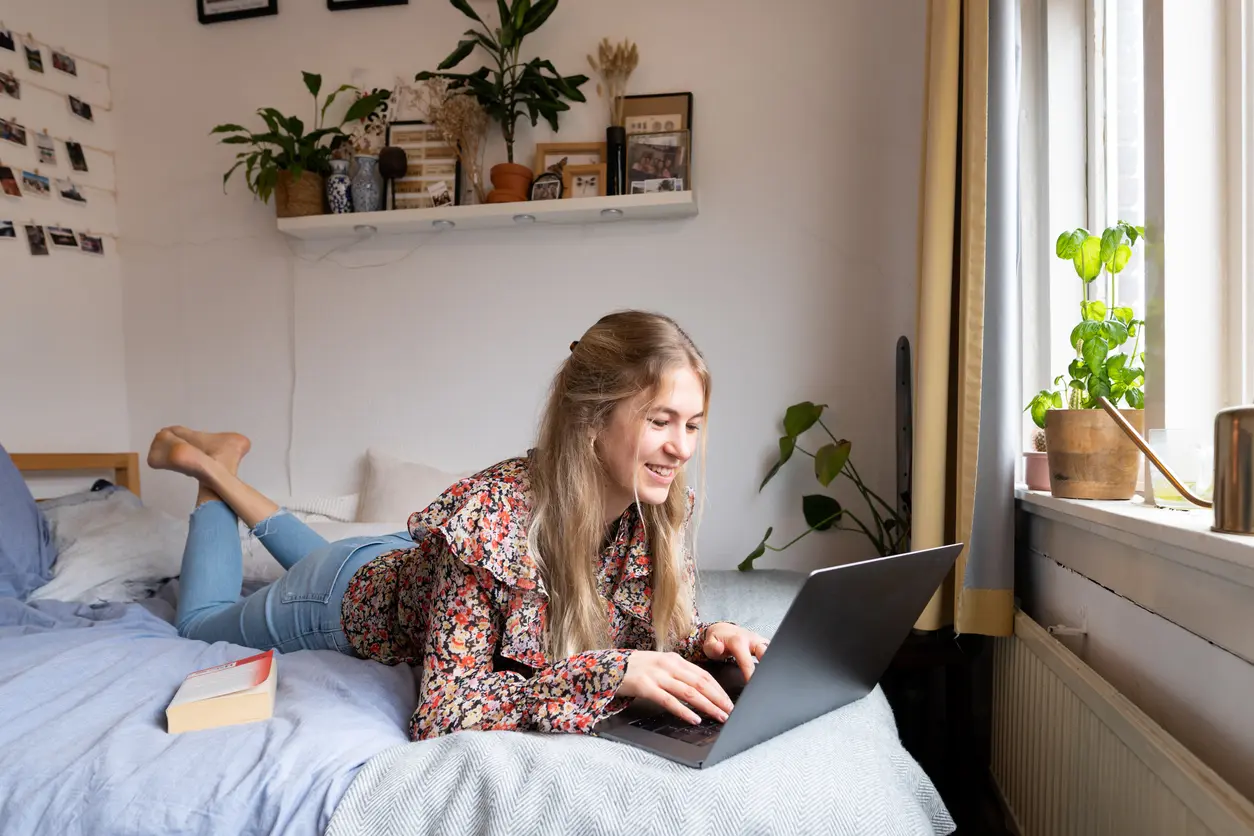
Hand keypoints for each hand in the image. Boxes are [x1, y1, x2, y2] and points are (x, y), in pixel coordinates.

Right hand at [618, 651, 734, 724]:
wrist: (606, 667)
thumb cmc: (635, 670)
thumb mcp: (659, 666)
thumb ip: (677, 675)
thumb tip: (699, 690)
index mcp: (674, 659)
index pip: (703, 674)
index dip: (718, 689)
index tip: (729, 701)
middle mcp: (668, 665)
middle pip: (700, 683)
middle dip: (718, 699)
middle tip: (730, 712)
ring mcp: (656, 675)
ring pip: (689, 692)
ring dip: (707, 706)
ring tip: (719, 716)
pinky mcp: (644, 686)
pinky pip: (669, 700)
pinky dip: (684, 711)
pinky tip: (694, 719)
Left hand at [701, 623, 769, 683]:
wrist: (722, 629)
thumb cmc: (716, 640)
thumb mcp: (709, 644)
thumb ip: (712, 648)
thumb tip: (719, 648)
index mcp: (739, 641)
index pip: (748, 663)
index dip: (751, 676)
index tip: (753, 687)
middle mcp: (752, 639)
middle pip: (766, 654)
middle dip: (769, 667)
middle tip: (767, 683)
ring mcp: (759, 640)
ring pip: (772, 651)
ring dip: (773, 664)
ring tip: (772, 679)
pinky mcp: (764, 643)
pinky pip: (772, 651)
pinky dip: (773, 661)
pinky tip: (773, 672)